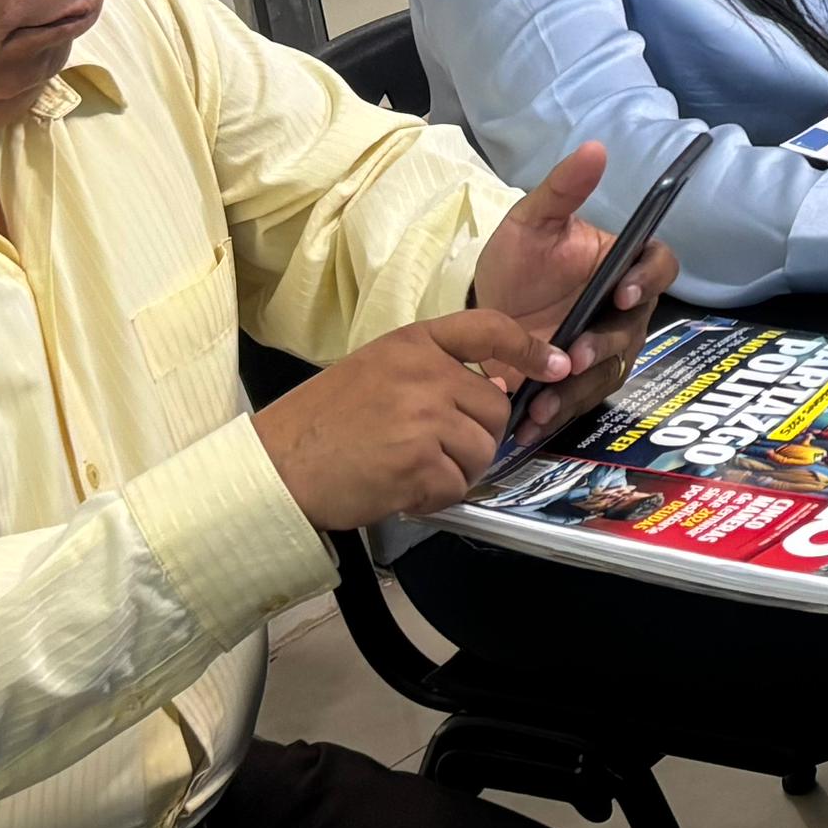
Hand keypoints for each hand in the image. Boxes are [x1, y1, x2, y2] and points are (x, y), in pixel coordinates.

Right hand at [252, 309, 541, 529]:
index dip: (528, 346)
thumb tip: (494, 388)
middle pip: (494, 408)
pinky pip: (456, 486)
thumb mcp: (375, 371)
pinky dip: (433, 499)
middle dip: (475, 438)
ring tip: (410, 473)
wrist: (272, 467)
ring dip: (454, 472)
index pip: (487, 328)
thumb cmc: (319, 425)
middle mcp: (423, 372)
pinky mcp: (417, 462)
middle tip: (433, 454)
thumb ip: (430, 372)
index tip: (555, 363)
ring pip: (481, 451)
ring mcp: (422, 416)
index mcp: (412, 344)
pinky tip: (400, 493)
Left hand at [469, 144, 679, 445]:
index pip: (660, 265)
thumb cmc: (520, 261)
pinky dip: (555, 413)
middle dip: (603, 344)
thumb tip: (595, 147)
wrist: (485, 311)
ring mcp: (606, 351)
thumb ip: (562, 190)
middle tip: (570, 355)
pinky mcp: (581, 385)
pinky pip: (580, 402)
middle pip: (633, 329)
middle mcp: (625, 311)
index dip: (649, 280)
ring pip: (608, 371)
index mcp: (623, 264)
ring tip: (540, 402)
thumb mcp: (532, 221)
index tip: (621, 290)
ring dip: (577, 388)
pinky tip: (527, 423)